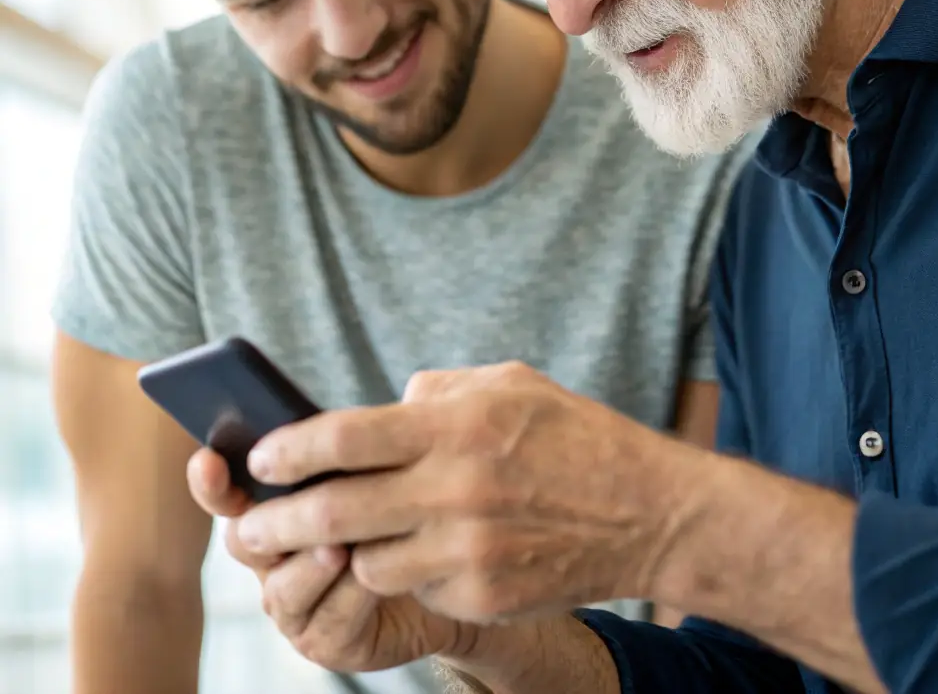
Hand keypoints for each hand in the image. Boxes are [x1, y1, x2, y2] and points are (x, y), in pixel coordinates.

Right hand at [186, 447, 478, 671]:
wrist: (441, 572)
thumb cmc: (399, 510)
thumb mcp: (376, 471)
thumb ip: (350, 448)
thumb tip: (370, 407)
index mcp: (275, 506)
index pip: (229, 491)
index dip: (212, 481)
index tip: (208, 461)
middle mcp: (274, 557)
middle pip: (247, 542)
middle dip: (267, 526)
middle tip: (292, 506)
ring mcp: (295, 602)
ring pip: (283, 588)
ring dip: (312, 564)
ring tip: (338, 546)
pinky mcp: (325, 639)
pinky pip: (328, 621)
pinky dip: (349, 596)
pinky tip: (374, 575)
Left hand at [232, 362, 692, 623]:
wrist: (646, 512)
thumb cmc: (573, 435)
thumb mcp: (509, 383)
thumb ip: (439, 393)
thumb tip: (384, 409)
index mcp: (457, 426)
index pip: (344, 436)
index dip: (289, 448)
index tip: (259, 458)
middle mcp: (455, 489)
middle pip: (334, 512)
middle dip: (277, 522)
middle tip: (249, 527)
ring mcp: (468, 551)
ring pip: (367, 560)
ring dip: (347, 551)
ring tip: (336, 539)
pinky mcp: (482, 595)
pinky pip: (415, 588)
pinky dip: (406, 571)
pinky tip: (419, 553)